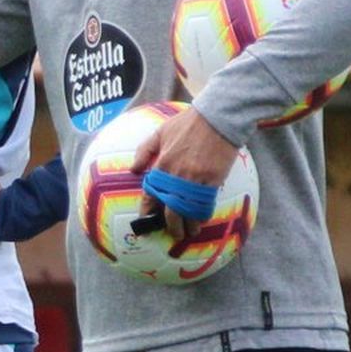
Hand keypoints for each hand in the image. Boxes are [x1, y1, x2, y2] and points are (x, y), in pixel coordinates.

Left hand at [132, 106, 237, 240]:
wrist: (217, 118)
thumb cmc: (188, 123)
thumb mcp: (160, 131)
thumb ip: (144, 150)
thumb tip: (133, 169)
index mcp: (162, 165)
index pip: (151, 195)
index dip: (148, 211)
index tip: (147, 220)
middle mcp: (176, 176)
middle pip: (170, 211)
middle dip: (171, 226)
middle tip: (173, 233)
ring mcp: (195, 180)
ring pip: (188, 212)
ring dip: (188, 225)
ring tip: (189, 232)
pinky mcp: (212, 180)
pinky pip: (205, 204)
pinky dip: (202, 215)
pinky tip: (201, 220)